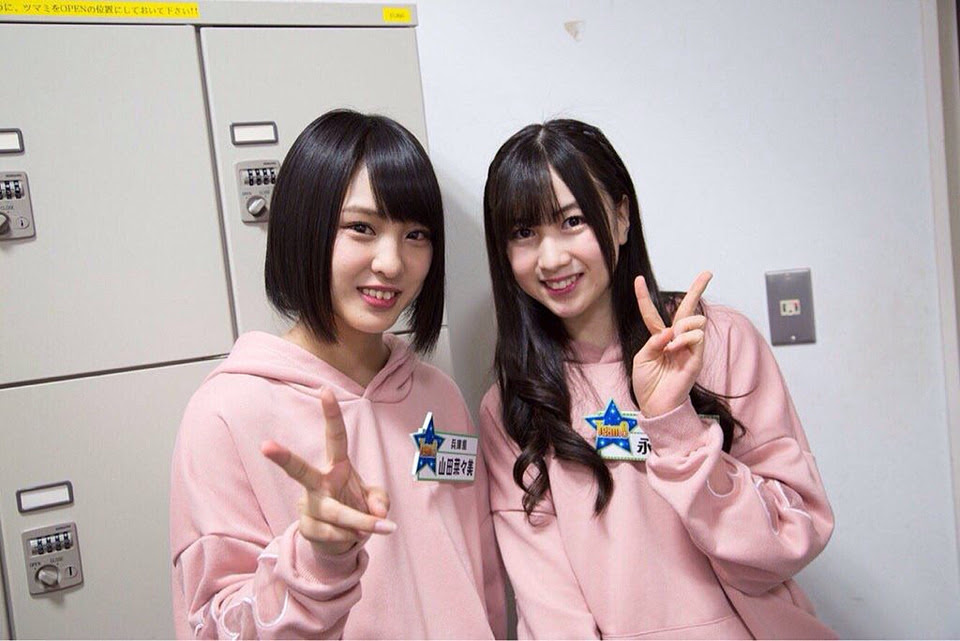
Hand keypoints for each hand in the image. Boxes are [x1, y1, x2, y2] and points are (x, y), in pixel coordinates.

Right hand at [261, 387, 394, 555]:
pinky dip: (352, 537)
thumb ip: (380, 500)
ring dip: (361, 523)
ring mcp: (309, 506)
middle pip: (299, 470)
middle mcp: (318, 483)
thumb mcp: (374, 499)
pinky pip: (334, 533)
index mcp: (336, 466)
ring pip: (335, 513)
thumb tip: (378, 512)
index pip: (335, 437)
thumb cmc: (355, 506)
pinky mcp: (306, 528)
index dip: (331, 414)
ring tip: (381, 527)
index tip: (325, 390)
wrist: (341, 540)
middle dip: (283, 458)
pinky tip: (354, 535)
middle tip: (265, 445)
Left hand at [632, 271, 711, 417]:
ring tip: (671, 344)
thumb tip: (671, 331)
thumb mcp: (642, 358)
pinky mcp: (697, 357)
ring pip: (694, 320)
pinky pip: (696, 336)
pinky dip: (684, 339)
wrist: (655, 404)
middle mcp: (676, 339)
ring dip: (681, 328)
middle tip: (707, 273)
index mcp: (659, 338)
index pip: (652, 313)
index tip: (638, 279)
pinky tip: (675, 349)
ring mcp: (688, 347)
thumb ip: (654, 341)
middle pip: (687, 308)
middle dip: (697, 289)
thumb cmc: (647, 384)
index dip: (644, 296)